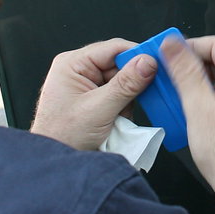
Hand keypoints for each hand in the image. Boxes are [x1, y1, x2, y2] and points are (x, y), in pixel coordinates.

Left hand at [29, 39, 158, 150]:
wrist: (57, 165)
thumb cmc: (62, 137)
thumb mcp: (99, 109)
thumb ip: (125, 85)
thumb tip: (147, 63)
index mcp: (72, 64)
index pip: (113, 48)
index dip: (137, 55)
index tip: (157, 64)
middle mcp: (78, 71)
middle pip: (119, 65)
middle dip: (131, 85)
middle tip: (137, 98)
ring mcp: (86, 86)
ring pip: (121, 82)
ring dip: (127, 100)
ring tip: (118, 117)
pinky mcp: (93, 100)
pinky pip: (117, 96)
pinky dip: (122, 108)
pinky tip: (117, 121)